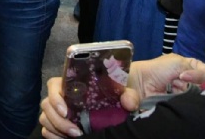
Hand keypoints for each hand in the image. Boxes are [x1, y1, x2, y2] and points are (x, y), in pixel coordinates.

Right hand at [40, 54, 204, 137]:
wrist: (157, 90)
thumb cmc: (151, 78)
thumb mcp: (156, 72)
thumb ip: (140, 83)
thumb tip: (127, 102)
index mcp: (85, 79)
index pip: (58, 81)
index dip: (56, 94)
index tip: (67, 108)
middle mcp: (76, 94)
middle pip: (48, 101)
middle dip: (55, 117)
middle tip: (74, 131)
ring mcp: (74, 110)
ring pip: (47, 117)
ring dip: (55, 127)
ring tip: (74, 136)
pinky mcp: (77, 125)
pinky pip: (52, 131)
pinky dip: (54, 136)